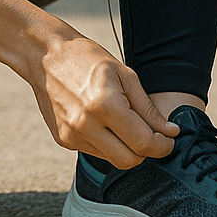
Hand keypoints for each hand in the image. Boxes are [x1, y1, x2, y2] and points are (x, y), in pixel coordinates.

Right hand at [30, 29, 179, 168]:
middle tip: (152, 136)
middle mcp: (86, 125)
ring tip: (124, 122)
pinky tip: (103, 121)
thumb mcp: (124, 74)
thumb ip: (147, 108)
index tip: (169, 139)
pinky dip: (106, 143)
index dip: (162, 146)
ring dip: (126, 148)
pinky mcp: (63, 140)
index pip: (142, 143)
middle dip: (146, 152)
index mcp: (106, 105)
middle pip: (128, 160)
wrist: (46, 56)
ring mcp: (72, 135)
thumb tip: (171, 131)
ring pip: (112, 159)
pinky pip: (94, 152)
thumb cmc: (88, 58)